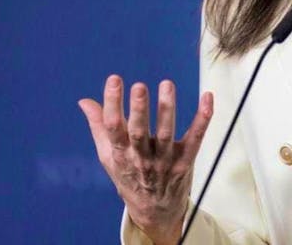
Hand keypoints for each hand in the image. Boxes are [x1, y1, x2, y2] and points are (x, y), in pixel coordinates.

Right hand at [78, 75, 212, 244]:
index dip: (112, 103)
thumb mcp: (109, 156)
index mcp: (120, 154)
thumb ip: (99, 126)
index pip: (113, 128)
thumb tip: (84, 101)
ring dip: (167, 109)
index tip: (114, 80)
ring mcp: (165, 161)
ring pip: (166, 134)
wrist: (154, 211)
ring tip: (166, 85)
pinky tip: (207, 97)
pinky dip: (203, 118)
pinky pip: (196, 138)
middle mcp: (141, 158)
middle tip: (139, 86)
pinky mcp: (185, 162)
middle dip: (139, 110)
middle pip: (139, 133)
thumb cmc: (129, 177)